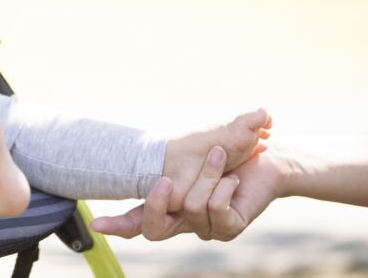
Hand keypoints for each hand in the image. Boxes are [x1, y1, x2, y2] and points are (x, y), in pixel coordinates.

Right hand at [90, 146, 282, 241]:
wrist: (271, 160)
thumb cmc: (232, 151)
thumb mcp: (196, 147)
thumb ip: (179, 148)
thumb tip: (188, 139)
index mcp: (170, 205)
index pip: (137, 221)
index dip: (117, 225)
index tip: (96, 224)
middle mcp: (185, 222)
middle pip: (153, 229)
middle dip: (156, 203)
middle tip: (164, 183)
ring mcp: (206, 229)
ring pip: (189, 207)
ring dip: (207, 175)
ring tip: (222, 157)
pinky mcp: (229, 229)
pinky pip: (215, 210)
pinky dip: (223, 187)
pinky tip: (234, 179)